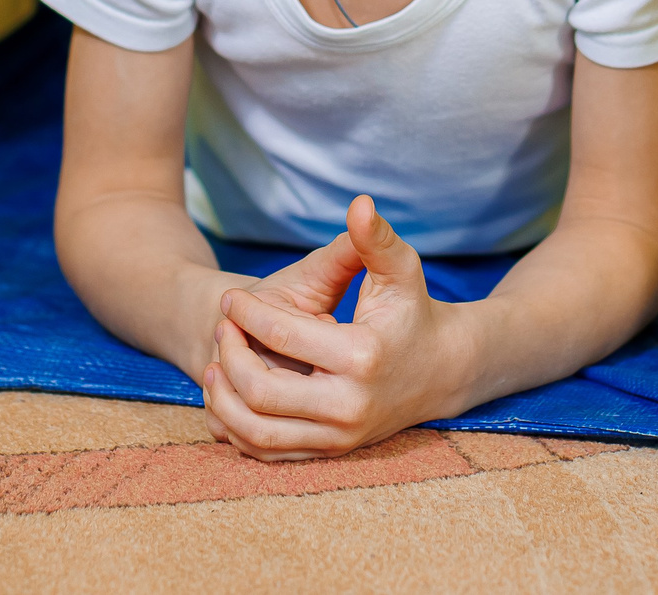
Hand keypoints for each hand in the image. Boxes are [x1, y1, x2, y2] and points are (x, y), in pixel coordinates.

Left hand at [201, 196, 474, 460]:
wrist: (441, 372)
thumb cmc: (413, 312)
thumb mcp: (400, 271)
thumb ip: (375, 239)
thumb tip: (358, 203)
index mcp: (362, 357)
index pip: (285, 336)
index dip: (248, 313)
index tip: (232, 297)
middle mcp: (349, 405)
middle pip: (262, 391)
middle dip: (230, 357)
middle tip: (222, 329)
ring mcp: (339, 437)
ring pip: (257, 432)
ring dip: (224, 400)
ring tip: (216, 365)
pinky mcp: (330, 453)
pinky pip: (267, 452)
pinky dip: (238, 428)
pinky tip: (231, 395)